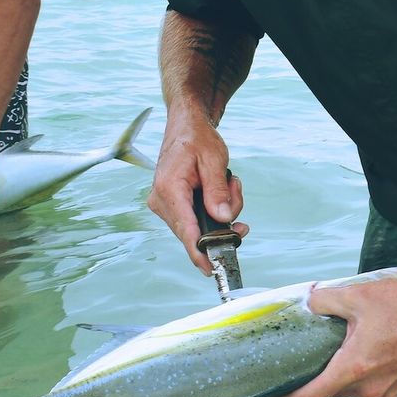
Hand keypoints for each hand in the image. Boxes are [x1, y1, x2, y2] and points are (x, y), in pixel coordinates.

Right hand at [149, 112, 247, 273]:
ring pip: (199, 227)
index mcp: (169, 189)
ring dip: (220, 212)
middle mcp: (161, 201)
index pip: (186, 230)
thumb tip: (224, 218)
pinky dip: (212, 211)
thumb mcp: (214, 160)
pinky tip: (220, 191)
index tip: (211, 268)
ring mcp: (164, 205)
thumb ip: (218, 191)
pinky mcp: (171, 207)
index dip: (200, 252)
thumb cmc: (197, 139)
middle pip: (196, 231)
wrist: (185, 127)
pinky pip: (196, 220)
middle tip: (236, 192)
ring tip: (228, 184)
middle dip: (223, 220)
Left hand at [266, 266, 396, 396]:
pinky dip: (359, 375)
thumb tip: (307, 302)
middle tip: (303, 359)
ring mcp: (387, 390)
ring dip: (339, 376)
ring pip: (349, 390)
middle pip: (329, 392)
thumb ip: (324, 301)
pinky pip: (369, 387)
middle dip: (314, 379)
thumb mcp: (356, 295)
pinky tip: (362, 351)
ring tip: (336, 350)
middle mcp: (369, 387)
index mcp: (353, 368)